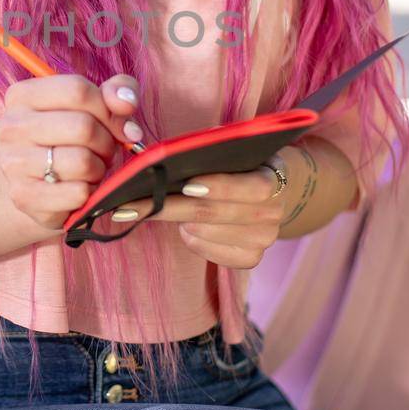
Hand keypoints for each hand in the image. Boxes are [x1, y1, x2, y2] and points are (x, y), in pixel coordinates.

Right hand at [0, 72, 147, 233]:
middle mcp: (10, 127)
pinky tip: (79, 187)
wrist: (34, 184)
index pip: (77, 91)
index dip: (108, 109)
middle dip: (106, 142)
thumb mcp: (93, 107)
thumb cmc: (69, 139)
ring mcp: (13, 163)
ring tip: (90, 168)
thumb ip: (115, 92)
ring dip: (98, 168)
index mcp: (22, 96)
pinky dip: (90, 192)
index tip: (119, 125)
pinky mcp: (24, 196)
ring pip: (82, 162)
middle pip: (82, 127)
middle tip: (103, 150)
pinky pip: (78, 193)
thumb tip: (126, 103)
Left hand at [114, 165, 285, 268]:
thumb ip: (213, 151)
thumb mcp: (237, 151)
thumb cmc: (243, 165)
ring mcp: (264, 240)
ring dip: (178, 221)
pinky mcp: (250, 259)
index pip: (253, 188)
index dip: (220, 187)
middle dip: (170, 207)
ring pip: (204, 233)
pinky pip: (206, 251)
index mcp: (275, 179)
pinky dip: (189, 238)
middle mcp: (273, 214)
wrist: (274, 192)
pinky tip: (185, 227)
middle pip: (215, 214)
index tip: (186, 185)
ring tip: (165, 207)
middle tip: (133, 205)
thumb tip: (168, 156)